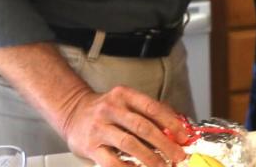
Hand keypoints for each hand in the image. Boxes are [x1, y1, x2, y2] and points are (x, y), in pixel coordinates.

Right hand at [60, 85, 188, 166]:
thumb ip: (147, 111)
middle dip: (164, 144)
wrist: (73, 111)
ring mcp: (100, 128)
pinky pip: (112, 161)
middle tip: (177, 155)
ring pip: (129, 144)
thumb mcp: (125, 101)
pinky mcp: (91, 146)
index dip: (170, 123)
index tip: (183, 136)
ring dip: (150, 158)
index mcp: (123, 95)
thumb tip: (174, 127)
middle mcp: (111, 109)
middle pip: (143, 127)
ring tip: (162, 166)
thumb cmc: (104, 109)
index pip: (152, 107)